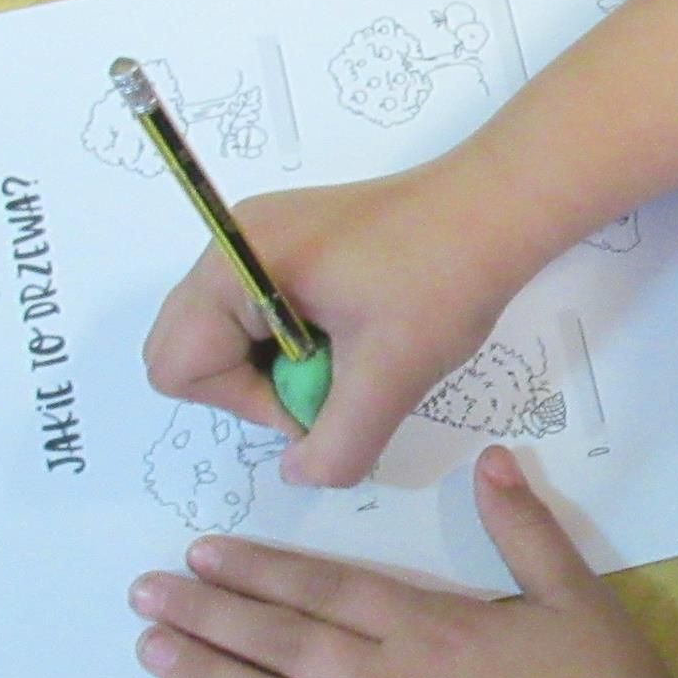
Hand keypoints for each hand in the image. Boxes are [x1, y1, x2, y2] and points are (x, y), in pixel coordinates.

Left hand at [130, 447, 677, 677]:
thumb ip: (526, 530)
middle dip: (208, 614)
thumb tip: (490, 461)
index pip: (326, 590)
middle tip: (143, 595)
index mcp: (432, 630)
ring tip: (151, 656)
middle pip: (283, 643)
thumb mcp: (578, 598)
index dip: (259, 570)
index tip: (201, 553)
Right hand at [139, 160, 531, 489]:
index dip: (245, 404)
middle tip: (329, 380)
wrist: (498, 205)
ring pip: (230, 334)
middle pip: (191, 348)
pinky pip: (261, 311)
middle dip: (254, 387)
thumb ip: (336, 445)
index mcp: (236, 263)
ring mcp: (261, 237)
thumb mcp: (391, 377)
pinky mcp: (293, 242)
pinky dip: (297, 339)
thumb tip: (300, 472)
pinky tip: (356, 332)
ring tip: (352, 354)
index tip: (316, 398)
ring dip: (281, 365)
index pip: (178, 366)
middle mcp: (232, 241)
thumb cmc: (442, 277)